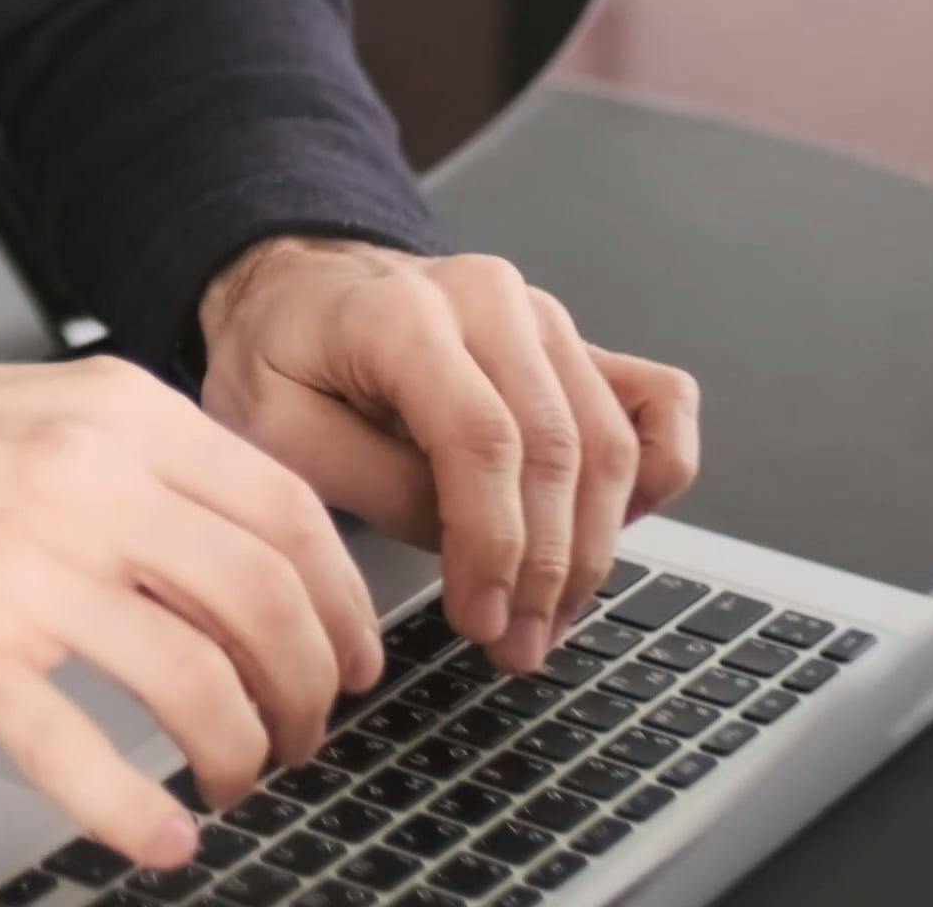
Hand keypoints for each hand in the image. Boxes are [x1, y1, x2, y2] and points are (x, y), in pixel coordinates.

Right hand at [0, 353, 384, 869]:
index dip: (344, 601)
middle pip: (262, 604)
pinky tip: (159, 834)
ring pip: (196, 683)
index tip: (357, 653)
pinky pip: (83, 754)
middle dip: (309, 691)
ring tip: (238, 776)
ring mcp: (26, 572)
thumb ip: (145, 461)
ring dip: (241, 751)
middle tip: (307, 732)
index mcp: (118, 415)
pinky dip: (137, 811)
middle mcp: (85, 484)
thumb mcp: (43, 406)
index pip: (288, 512)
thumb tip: (251, 547)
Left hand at [196, 239, 701, 676]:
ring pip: (611, 443)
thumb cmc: (283, 353)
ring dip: (592, 549)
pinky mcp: (578, 344)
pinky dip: (656, 477)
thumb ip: (369, 479)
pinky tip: (606, 535)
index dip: (492, 542)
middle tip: (516, 645)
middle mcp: (490, 301)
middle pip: (557, 446)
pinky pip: (660, 404)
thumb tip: (465, 545)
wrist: (302, 288)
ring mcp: (546, 319)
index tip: (481, 619)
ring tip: (546, 620)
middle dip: (545, 567)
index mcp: (403, 311)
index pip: (480, 436)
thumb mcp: (273, 425)